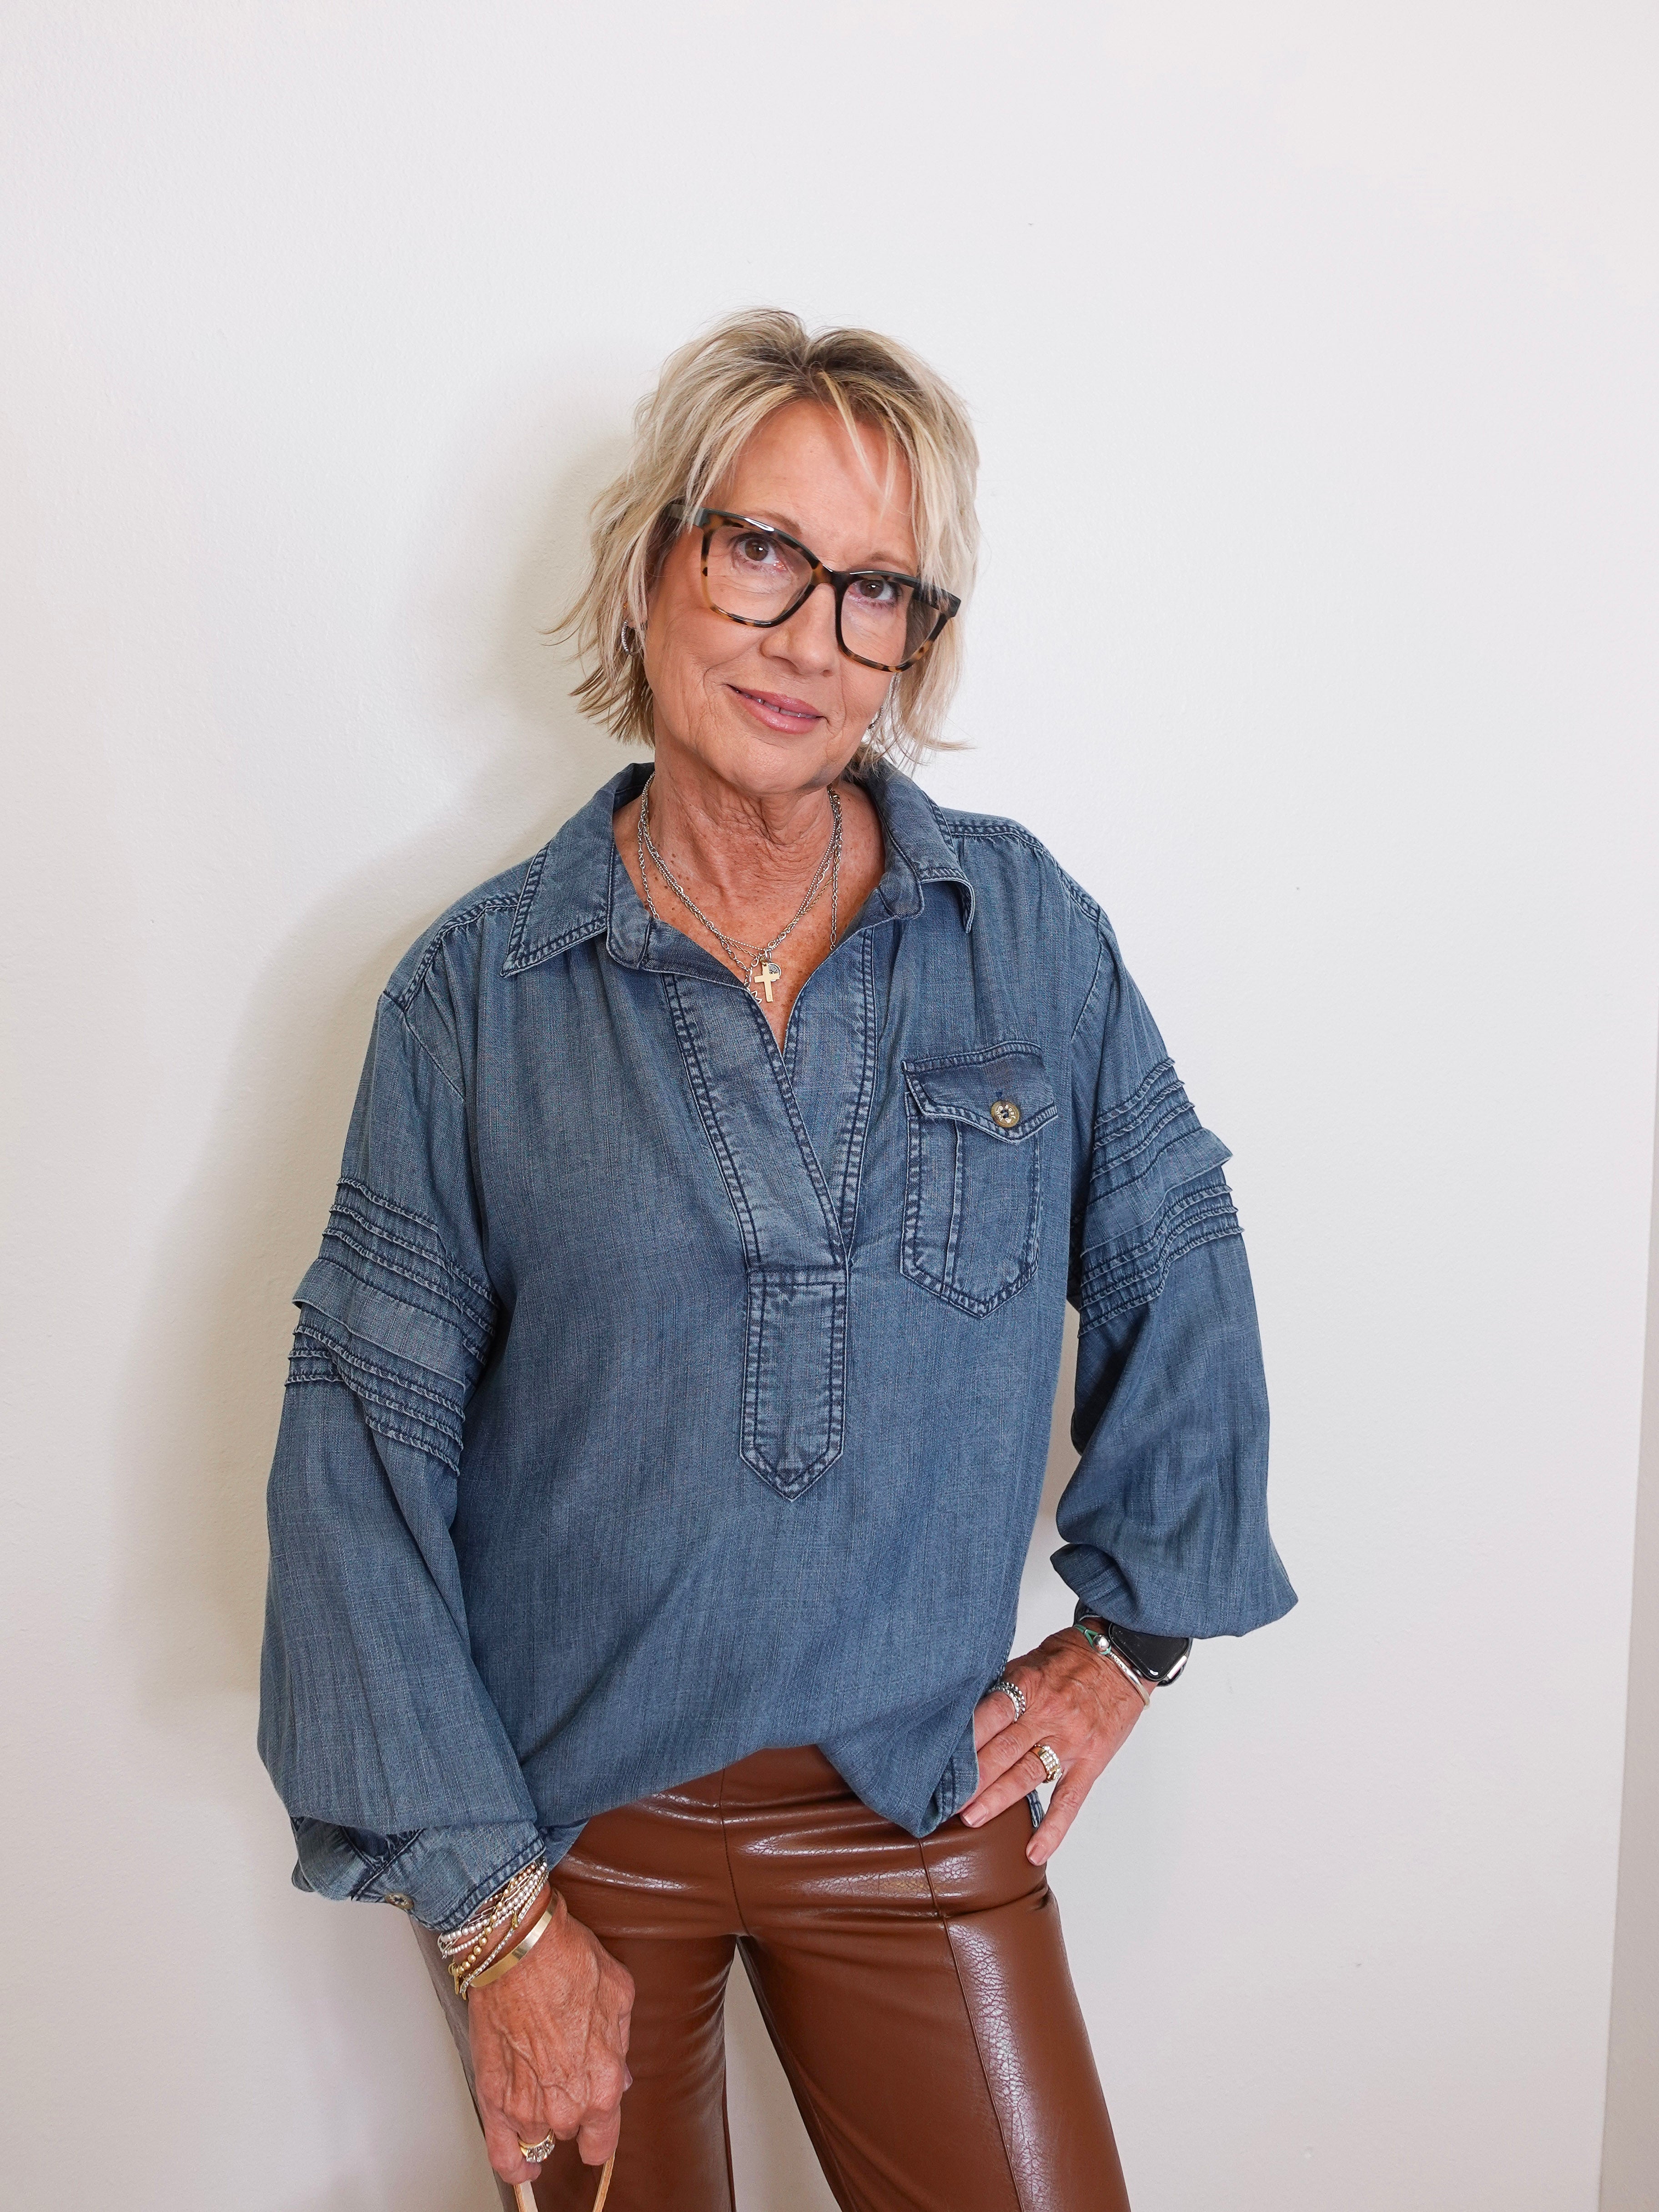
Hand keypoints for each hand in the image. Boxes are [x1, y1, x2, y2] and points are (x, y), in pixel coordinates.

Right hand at [468, 1888, 634, 2183]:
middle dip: (570, 2106)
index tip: (597, 2128)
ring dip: (540, 2114)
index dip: (600, 2133)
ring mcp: (526, 2106)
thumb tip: (619, 2074)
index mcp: (603, 2082)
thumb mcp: (619, 1994)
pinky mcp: (493, 2098)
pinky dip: (513, 2163)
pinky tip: (523, 2161)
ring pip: (539, 2134)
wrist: (519, 1946)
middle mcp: (566, 2103)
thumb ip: (621, 2043)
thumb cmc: (567, 1961)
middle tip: (563, 2070)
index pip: (603, 2141)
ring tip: (537, 2080)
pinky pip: (502, 2154)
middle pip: (570, 2130)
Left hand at [961, 1626, 1147, 1864]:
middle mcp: (1048, 1715)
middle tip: (944, 1800)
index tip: (936, 1762)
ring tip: (971, 1819)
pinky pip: (1070, 1800)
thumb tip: (964, 1715)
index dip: (963, 1742)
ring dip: (998, 1800)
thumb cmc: (1072, 1656)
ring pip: (1028, 1776)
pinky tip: (1034, 1851)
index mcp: (1029, 1685)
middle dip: (972, 1778)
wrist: (1125, 1657)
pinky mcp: (1091, 1762)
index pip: (990, 1716)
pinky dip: (1053, 1829)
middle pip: (1003, 1751)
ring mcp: (1071, 1742)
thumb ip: (1003, 1688)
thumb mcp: (1031, 1659)